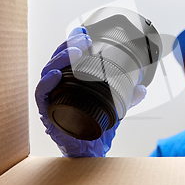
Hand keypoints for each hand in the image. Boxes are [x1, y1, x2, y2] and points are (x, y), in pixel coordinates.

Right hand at [35, 27, 146, 156]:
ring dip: (60, 59)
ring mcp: (52, 99)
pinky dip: (47, 83)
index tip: (84, 31)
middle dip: (69, 45)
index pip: (69, 58)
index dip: (74, 42)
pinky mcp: (48, 113)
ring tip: (75, 51)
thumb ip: (127, 97)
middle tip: (84, 38)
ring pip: (49, 72)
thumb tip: (142, 88)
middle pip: (57, 60)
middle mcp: (59, 88)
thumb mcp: (114, 108)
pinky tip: (56, 75)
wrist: (91, 154)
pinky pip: (42, 96)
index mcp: (71, 83)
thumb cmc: (96, 128)